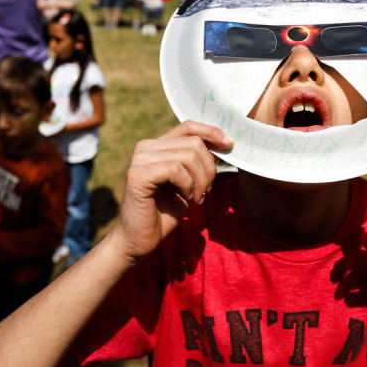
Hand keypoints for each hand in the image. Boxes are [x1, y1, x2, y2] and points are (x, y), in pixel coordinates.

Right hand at [109, 121, 231, 263]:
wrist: (139, 241)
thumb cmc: (164, 214)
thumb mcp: (187, 183)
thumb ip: (196, 162)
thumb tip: (221, 143)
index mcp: (157, 146)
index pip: (188, 126)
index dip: (211, 132)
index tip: (229, 145)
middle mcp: (145, 147)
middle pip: (194, 143)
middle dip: (209, 169)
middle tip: (206, 192)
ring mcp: (139, 159)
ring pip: (188, 156)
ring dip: (200, 181)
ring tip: (196, 198)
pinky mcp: (137, 175)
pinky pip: (175, 169)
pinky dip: (187, 186)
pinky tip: (185, 199)